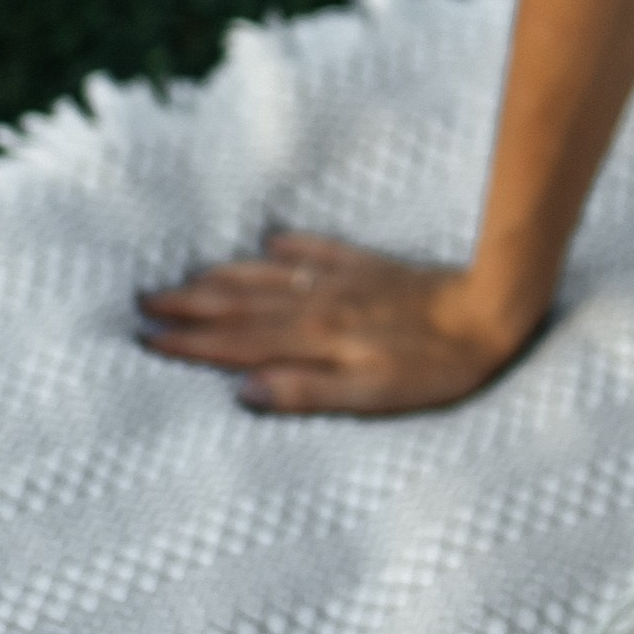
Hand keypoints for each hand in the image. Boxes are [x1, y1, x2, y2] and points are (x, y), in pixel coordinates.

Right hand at [136, 230, 532, 414]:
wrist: (491, 309)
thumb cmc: (436, 368)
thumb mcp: (373, 397)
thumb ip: (308, 393)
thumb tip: (244, 393)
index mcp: (315, 340)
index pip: (239, 342)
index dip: (191, 343)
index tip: (146, 340)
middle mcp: (320, 306)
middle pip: (243, 304)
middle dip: (190, 304)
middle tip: (142, 301)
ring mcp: (344, 282)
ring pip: (269, 275)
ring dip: (224, 276)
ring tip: (184, 275)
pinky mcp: (372, 266)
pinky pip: (318, 250)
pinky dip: (289, 244)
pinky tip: (270, 236)